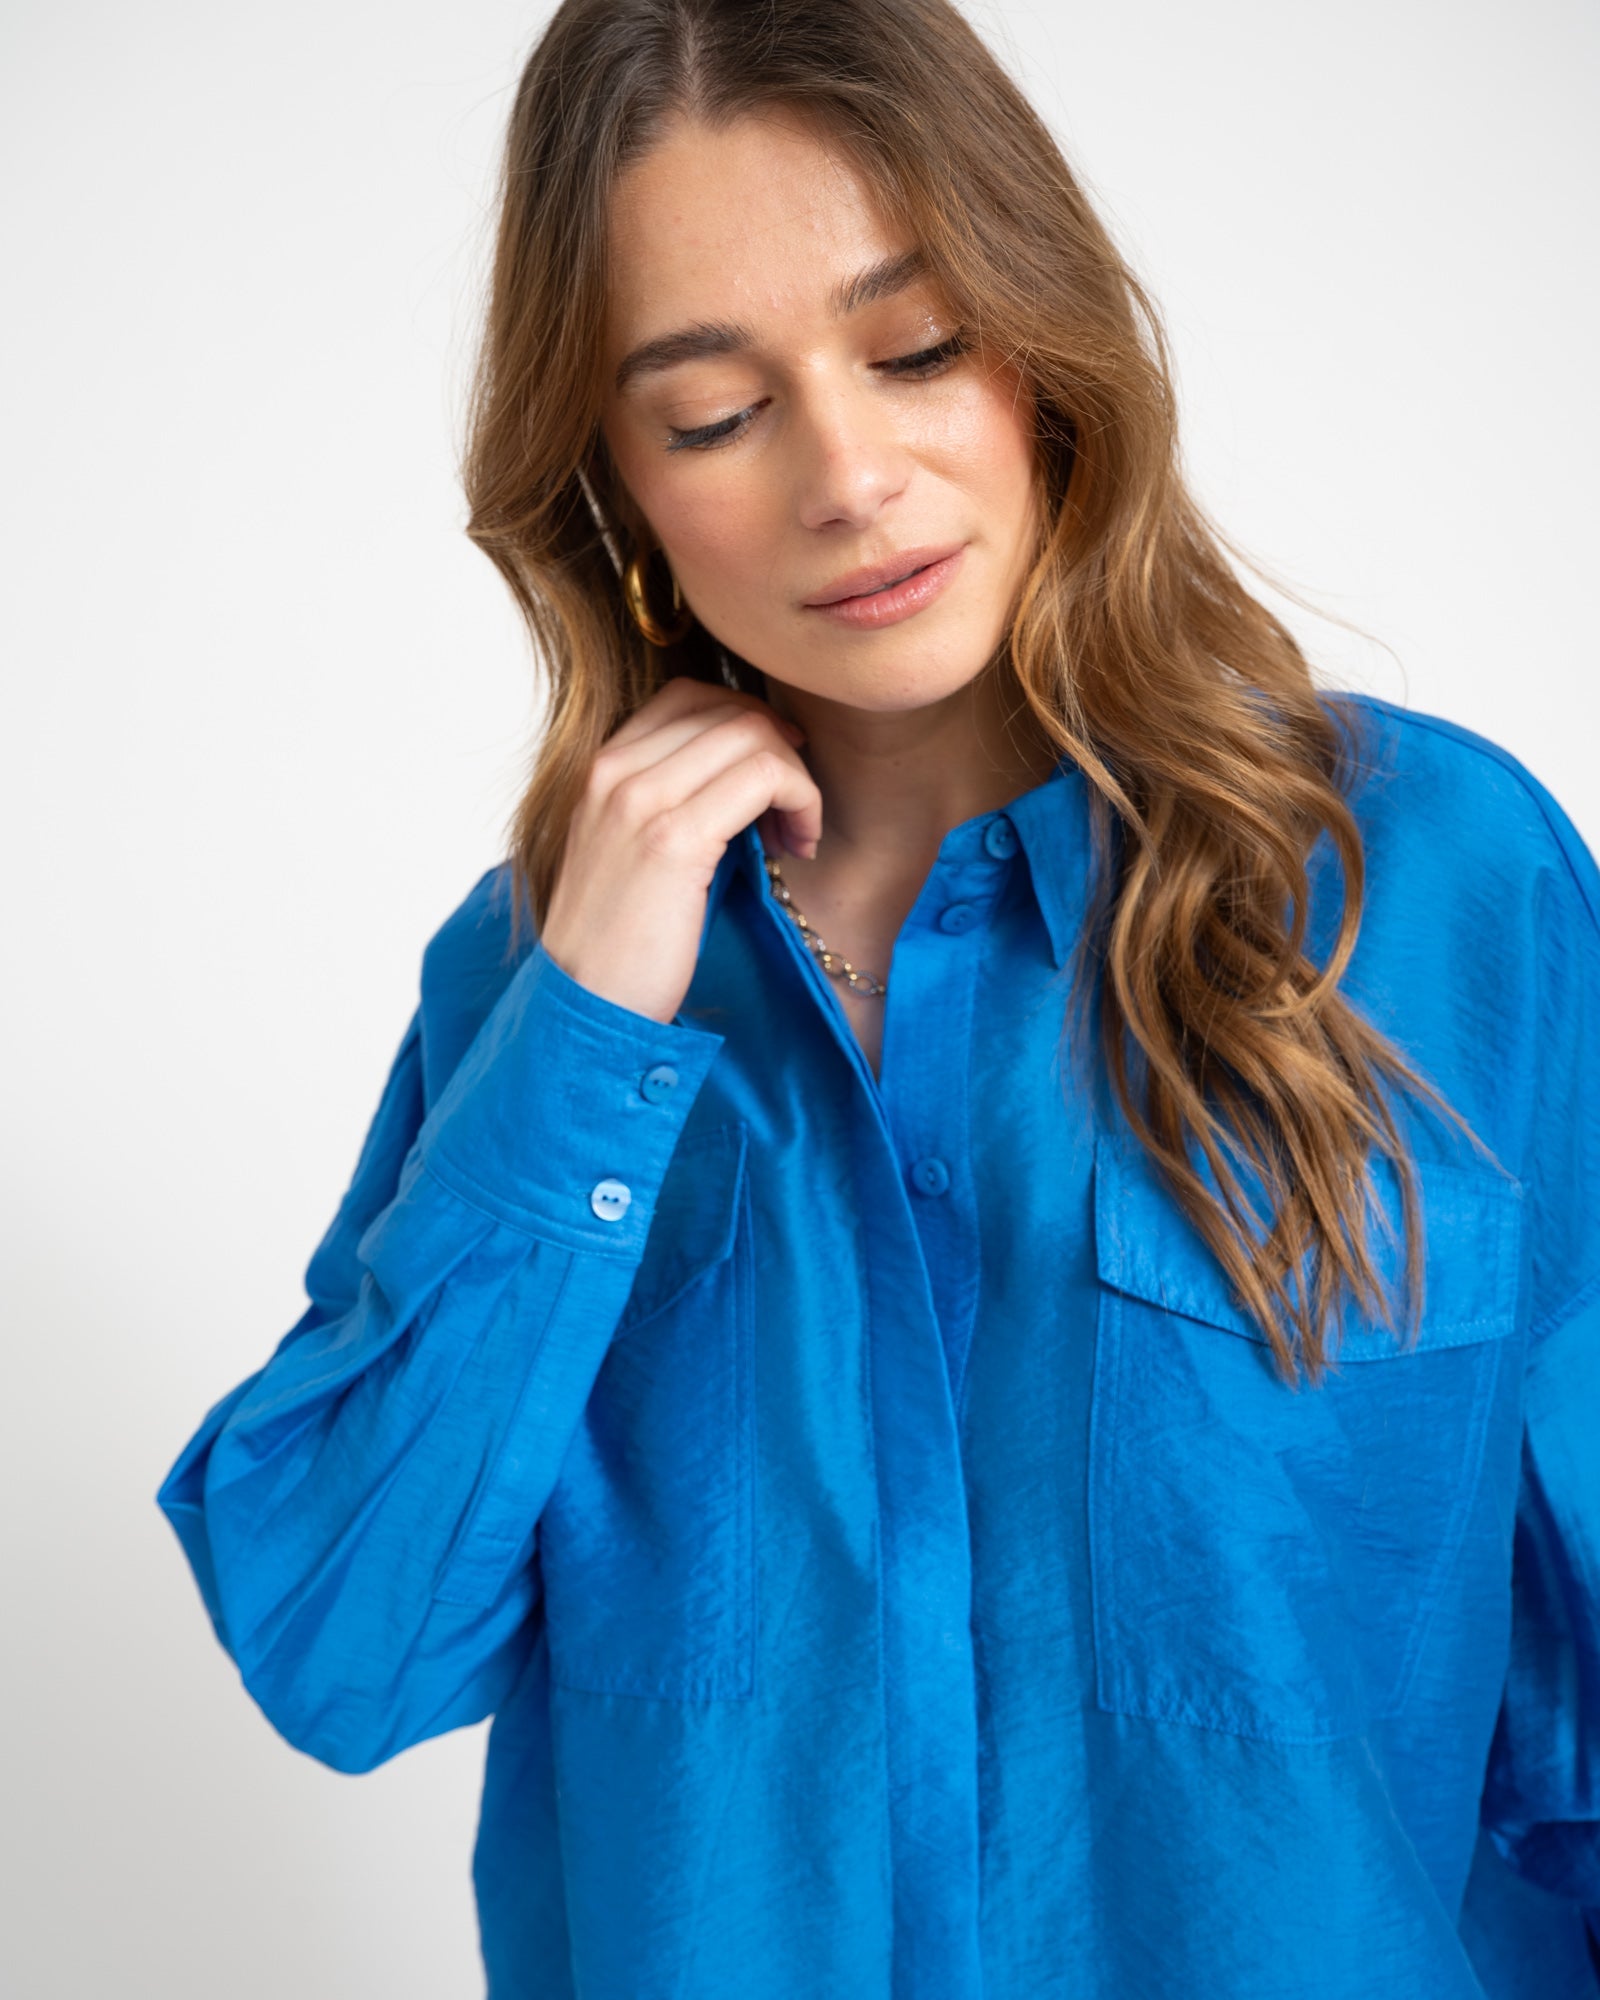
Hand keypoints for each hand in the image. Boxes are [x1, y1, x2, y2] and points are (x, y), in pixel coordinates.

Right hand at [538, 675, 822, 1024]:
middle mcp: (613, 771)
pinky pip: (765, 776)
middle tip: (798, 809)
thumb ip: (668, 802)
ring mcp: (639, 799)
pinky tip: (800, 848)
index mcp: (600, 769)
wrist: (584, 1003)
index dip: (748, 721)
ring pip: (752, 734)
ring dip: (799, 779)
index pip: (688, 698)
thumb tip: (744, 777)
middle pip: (727, 710)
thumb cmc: (619, 941)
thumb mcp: (631, 851)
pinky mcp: (673, 838)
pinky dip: (802, 802)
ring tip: (800, 835)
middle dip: (783, 750)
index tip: (776, 772)